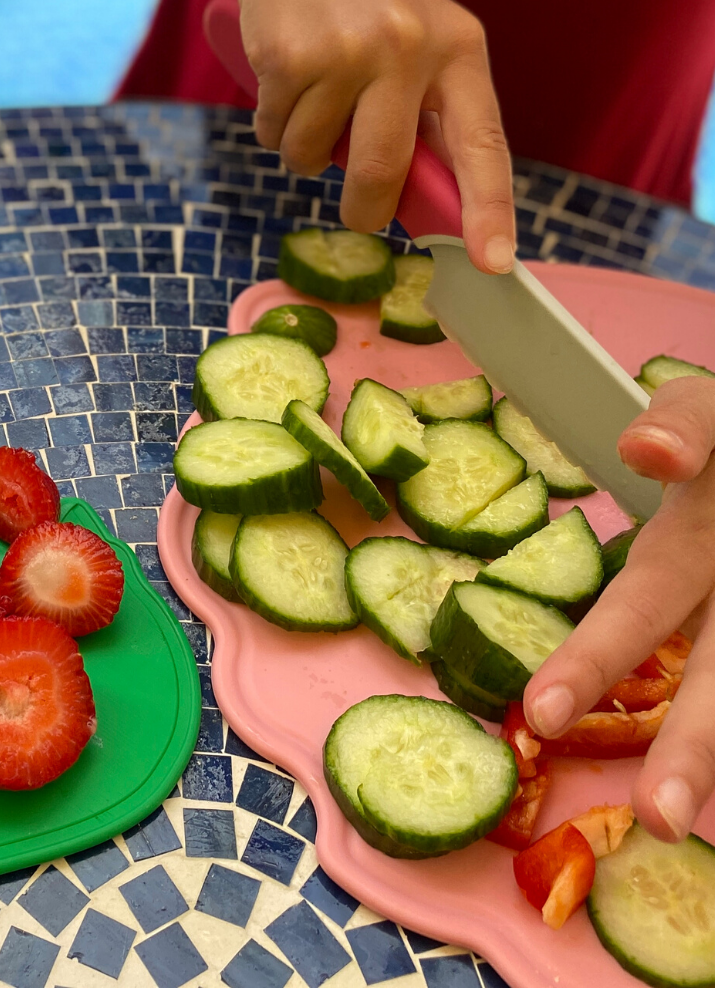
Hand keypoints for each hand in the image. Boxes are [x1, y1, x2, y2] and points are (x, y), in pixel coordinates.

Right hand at [223, 0, 514, 272]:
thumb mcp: (417, 39)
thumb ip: (424, 111)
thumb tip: (412, 205)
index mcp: (458, 49)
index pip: (482, 143)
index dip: (489, 209)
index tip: (495, 262)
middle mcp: (408, 48)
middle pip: (383, 170)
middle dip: (364, 210)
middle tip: (358, 217)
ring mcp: (347, 52)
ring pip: (314, 157)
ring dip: (303, 149)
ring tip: (309, 97)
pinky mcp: (289, 57)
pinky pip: (275, 132)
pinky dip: (272, 122)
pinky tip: (281, 78)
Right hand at [524, 375, 714, 840]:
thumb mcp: (710, 419)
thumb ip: (680, 424)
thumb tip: (646, 450)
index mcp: (684, 555)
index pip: (633, 613)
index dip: (587, 663)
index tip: (539, 717)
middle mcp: (712, 597)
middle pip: (707, 683)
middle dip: (684, 751)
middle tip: (659, 819)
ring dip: (708, 754)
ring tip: (681, 819)